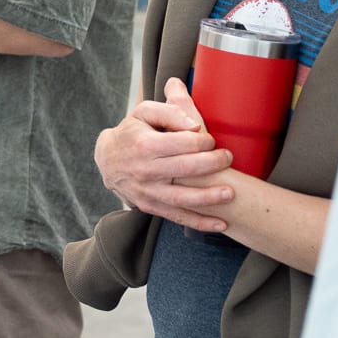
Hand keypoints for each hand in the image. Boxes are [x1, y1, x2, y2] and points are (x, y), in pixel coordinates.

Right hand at [93, 78, 231, 231]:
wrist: (107, 159)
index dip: (203, 140)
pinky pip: (177, 217)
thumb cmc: (132, 132)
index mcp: (145, 144)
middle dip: (213, 163)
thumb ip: (170, 112)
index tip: (211, 140)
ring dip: (209, 197)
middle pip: (186, 169)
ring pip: (183, 198)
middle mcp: (145, 170)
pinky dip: (200, 223)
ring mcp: (147, 191)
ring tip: (230, 193)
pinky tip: (221, 224)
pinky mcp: (150, 206)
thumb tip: (195, 126)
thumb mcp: (143, 112)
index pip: (183, 143)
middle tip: (228, 157)